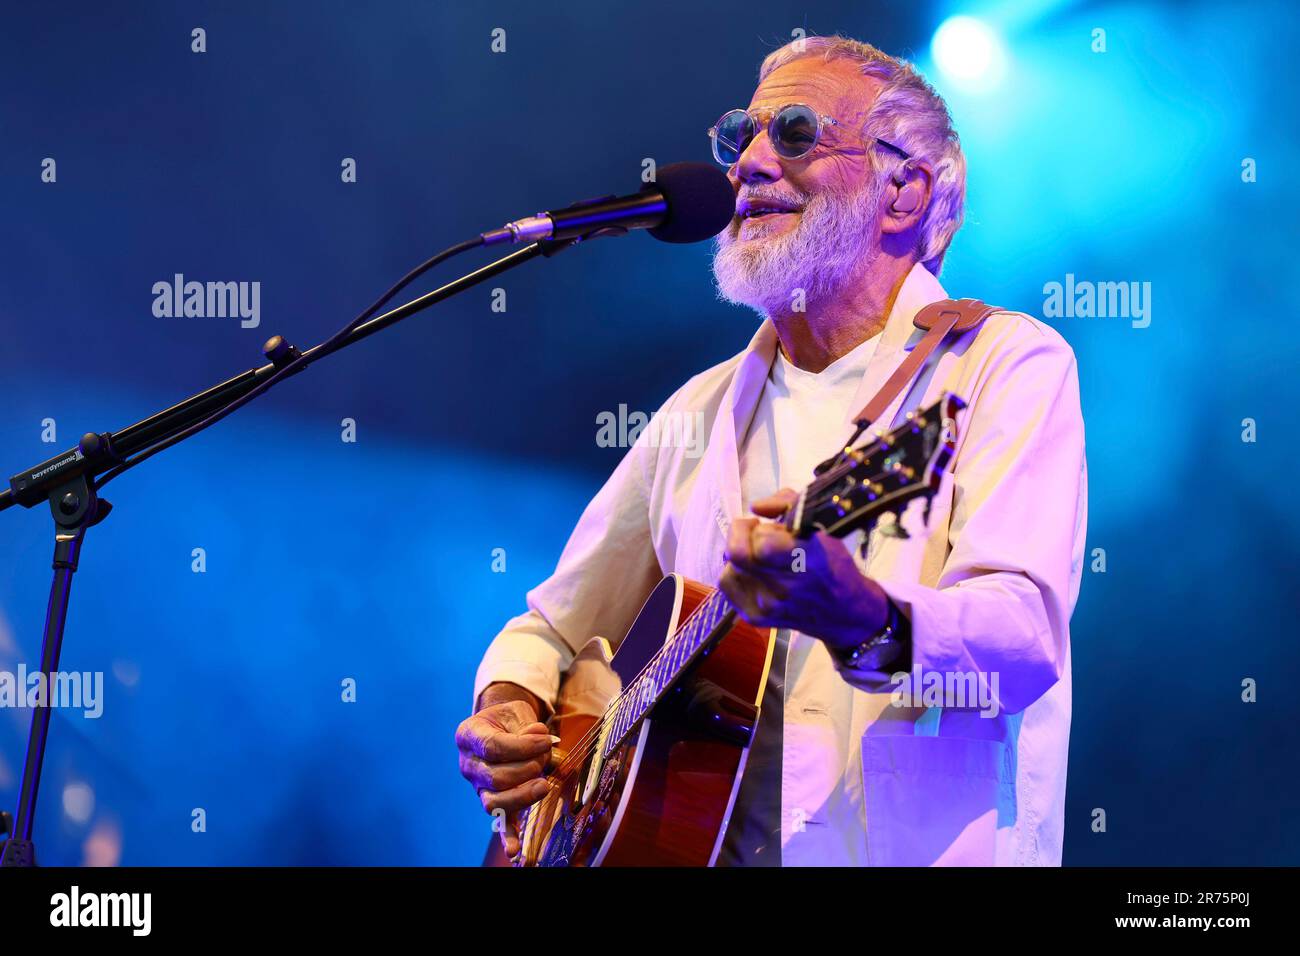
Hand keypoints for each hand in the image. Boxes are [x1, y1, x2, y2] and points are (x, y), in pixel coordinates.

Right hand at [455, 684, 553, 858]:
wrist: (501, 725)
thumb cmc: (508, 719)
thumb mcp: (515, 712)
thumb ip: (527, 725)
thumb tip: (540, 738)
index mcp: (469, 736)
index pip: (492, 747)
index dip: (522, 747)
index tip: (545, 741)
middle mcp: (468, 765)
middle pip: (495, 777)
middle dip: (527, 769)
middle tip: (545, 757)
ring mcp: (478, 787)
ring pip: (494, 802)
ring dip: (523, 795)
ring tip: (544, 785)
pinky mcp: (494, 802)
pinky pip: (499, 823)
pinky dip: (508, 837)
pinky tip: (516, 852)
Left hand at [719, 488, 889, 649]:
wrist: (843, 610)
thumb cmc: (831, 563)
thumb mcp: (820, 524)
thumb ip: (786, 502)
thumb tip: (756, 507)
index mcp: (805, 561)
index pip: (762, 542)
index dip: (760, 528)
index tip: (767, 526)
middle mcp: (784, 588)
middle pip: (738, 554)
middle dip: (742, 535)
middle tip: (755, 533)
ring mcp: (768, 606)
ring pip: (729, 567)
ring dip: (741, 555)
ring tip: (759, 556)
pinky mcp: (755, 617)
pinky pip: (726, 584)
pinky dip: (734, 571)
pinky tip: (752, 570)